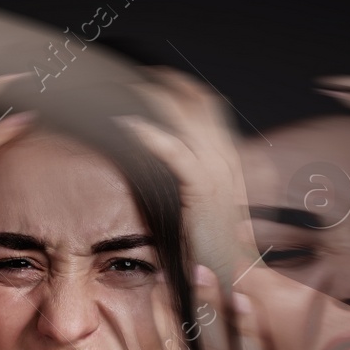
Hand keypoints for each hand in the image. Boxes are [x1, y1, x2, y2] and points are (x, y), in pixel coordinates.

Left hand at [116, 67, 258, 281]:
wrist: (231, 276)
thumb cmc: (211, 246)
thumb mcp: (200, 203)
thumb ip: (186, 176)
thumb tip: (162, 154)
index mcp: (226, 155)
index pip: (202, 103)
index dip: (174, 84)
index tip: (143, 75)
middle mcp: (225, 156)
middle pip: (194, 99)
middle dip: (158, 81)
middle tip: (123, 73)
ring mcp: (217, 171)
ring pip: (184, 114)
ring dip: (151, 97)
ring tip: (118, 87)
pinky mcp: (203, 189)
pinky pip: (173, 150)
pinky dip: (147, 133)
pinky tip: (123, 123)